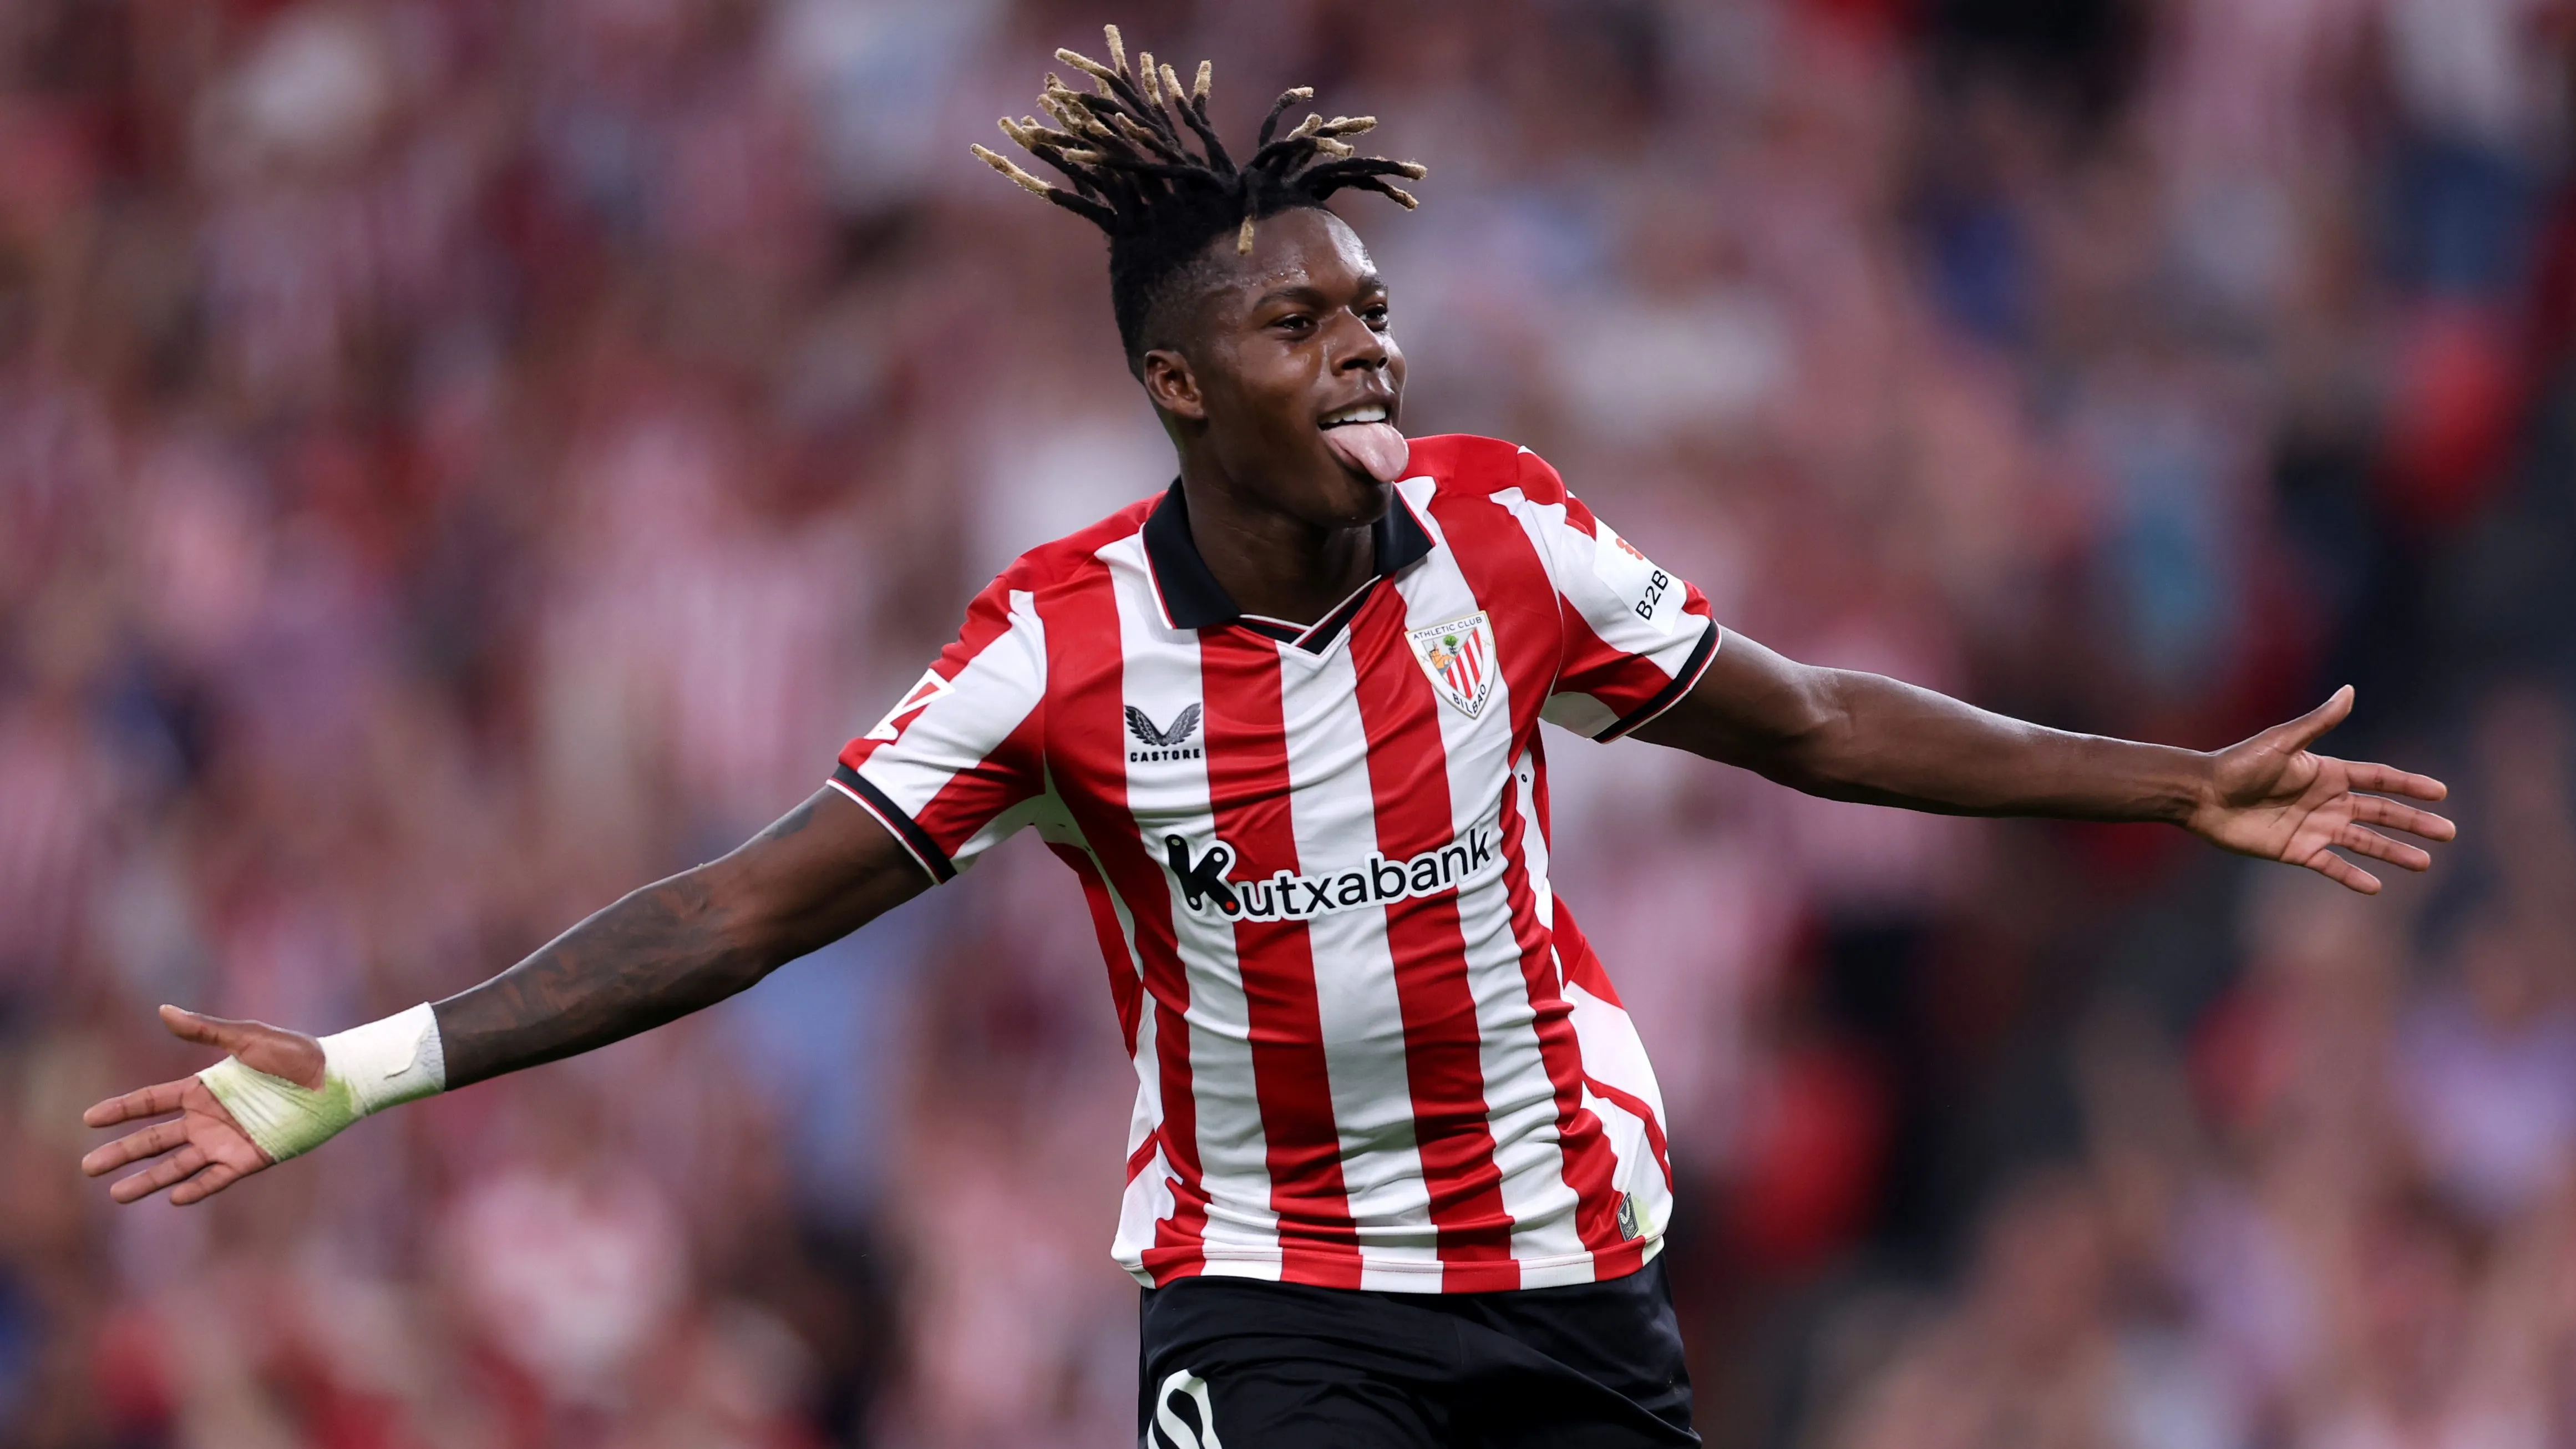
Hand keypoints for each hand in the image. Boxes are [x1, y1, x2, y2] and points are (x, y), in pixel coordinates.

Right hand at [80, 1005, 322, 1204]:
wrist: (336, 1079)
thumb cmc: (297, 1055)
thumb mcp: (249, 1039)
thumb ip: (206, 1030)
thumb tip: (163, 1010)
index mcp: (203, 1089)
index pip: (150, 1102)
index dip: (120, 1110)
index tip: (88, 1119)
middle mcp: (208, 1119)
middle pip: (154, 1139)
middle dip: (121, 1153)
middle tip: (88, 1167)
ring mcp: (227, 1141)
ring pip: (177, 1165)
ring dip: (148, 1180)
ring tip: (117, 1195)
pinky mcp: (251, 1158)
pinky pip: (217, 1177)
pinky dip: (196, 1188)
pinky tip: (174, 1197)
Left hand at [2187, 686, 2455, 893]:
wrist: (2202, 794)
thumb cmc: (2239, 764)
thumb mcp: (2282, 742)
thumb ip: (2319, 722)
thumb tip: (2349, 690)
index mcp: (2327, 772)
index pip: (2379, 778)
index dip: (2409, 784)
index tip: (2441, 792)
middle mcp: (2326, 800)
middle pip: (2380, 812)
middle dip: (2413, 822)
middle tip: (2448, 833)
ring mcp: (2314, 827)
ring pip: (2363, 841)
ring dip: (2393, 852)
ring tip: (2423, 863)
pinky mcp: (2296, 850)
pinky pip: (2331, 865)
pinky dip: (2352, 876)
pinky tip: (2376, 887)